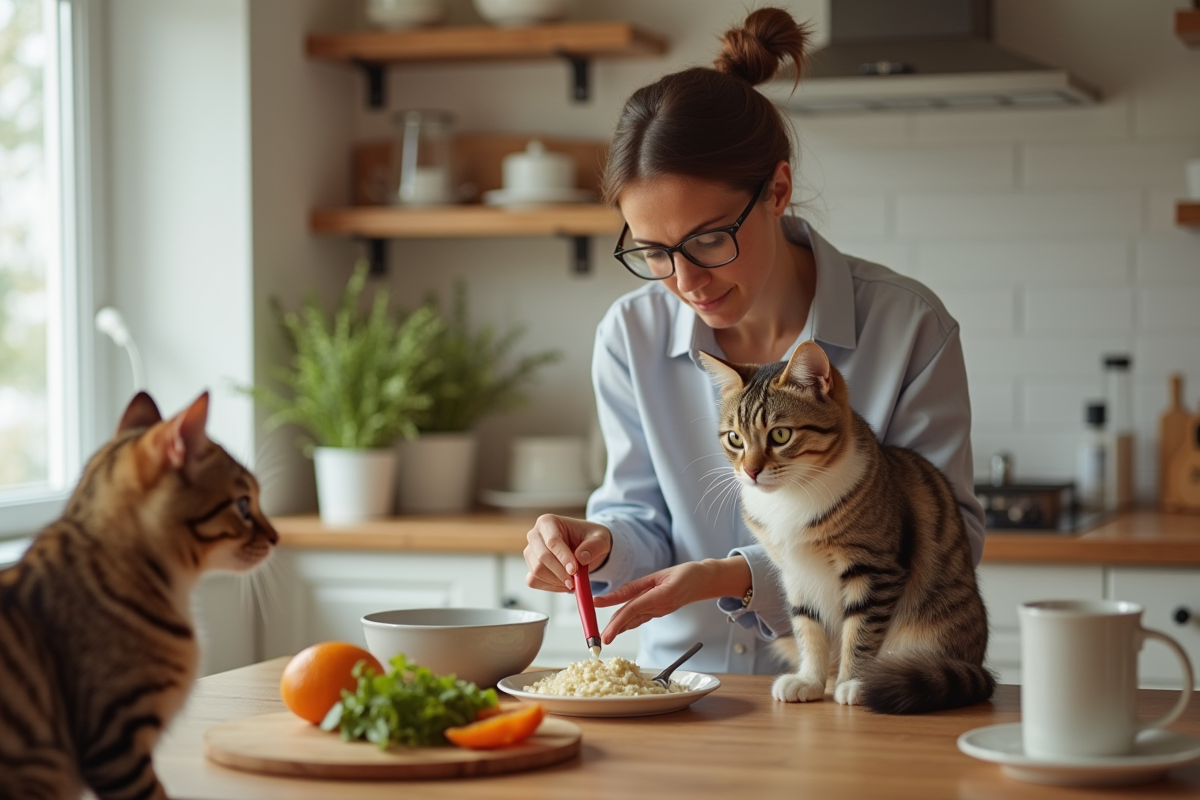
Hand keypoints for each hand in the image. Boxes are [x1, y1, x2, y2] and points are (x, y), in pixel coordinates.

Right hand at [523, 514, 611, 592]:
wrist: (584, 546)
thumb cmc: (590, 538)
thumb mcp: (600, 538)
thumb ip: (594, 546)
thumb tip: (581, 558)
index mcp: (548, 522)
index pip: (552, 541)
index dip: (563, 557)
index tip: (574, 570)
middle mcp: (534, 535)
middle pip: (542, 557)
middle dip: (560, 572)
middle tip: (575, 582)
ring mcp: (530, 552)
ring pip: (537, 571)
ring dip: (556, 581)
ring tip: (573, 583)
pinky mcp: (530, 567)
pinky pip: (534, 581)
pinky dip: (550, 587)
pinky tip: (565, 585)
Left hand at [593, 556, 750, 643]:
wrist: (706, 580)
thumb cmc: (685, 574)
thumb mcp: (658, 575)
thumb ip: (634, 586)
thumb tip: (614, 596)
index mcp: (660, 597)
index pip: (632, 611)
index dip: (616, 623)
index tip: (605, 635)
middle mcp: (659, 608)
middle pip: (631, 620)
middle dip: (614, 630)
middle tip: (598, 640)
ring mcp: (660, 611)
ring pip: (634, 620)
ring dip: (619, 627)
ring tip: (604, 635)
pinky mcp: (660, 610)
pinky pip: (641, 617)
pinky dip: (628, 621)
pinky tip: (619, 624)